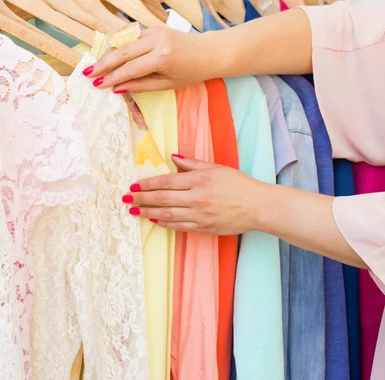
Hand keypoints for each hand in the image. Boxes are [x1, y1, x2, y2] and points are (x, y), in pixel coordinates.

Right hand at [83, 27, 219, 92]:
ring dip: (108, 55)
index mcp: (162, 57)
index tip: (97, 85)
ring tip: (93, 67)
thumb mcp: (167, 84)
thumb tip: (118, 88)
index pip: (130, 68)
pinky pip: (131, 39)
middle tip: (86, 73)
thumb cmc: (191, 72)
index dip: (112, 78)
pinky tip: (108, 58)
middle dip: (103, 64)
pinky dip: (119, 48)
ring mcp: (154, 31)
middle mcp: (157, 40)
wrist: (209, 51)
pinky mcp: (153, 28)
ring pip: (124, 43)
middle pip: (123, 52)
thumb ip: (141, 85)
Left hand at [122, 155, 267, 234]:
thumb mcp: (216, 168)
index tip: (134, 185)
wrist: (258, 206)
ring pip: (167, 214)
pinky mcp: (204, 227)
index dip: (147, 184)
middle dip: (141, 198)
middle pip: (162, 199)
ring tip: (134, 210)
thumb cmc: (239, 184)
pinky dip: (164, 223)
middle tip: (126, 198)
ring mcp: (200, 215)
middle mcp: (197, 198)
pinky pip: (179, 226)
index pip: (166, 182)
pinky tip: (153, 220)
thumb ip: (192, 164)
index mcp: (199, 180)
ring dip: (147, 212)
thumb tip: (173, 158)